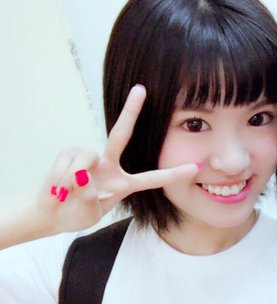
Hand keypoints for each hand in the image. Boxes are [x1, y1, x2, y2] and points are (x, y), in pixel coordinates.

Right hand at [36, 85, 197, 233]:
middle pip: (121, 135)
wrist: (53, 214)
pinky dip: (61, 178)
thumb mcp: (89, 213)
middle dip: (130, 111)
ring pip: (87, 158)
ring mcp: (90, 158)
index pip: (152, 178)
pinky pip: (69, 163)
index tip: (195, 167)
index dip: (172, 174)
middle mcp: (109, 165)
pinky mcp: (70, 153)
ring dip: (74, 179)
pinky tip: (59, 187)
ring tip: (67, 193)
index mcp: (123, 183)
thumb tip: (84, 176)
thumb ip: (90, 199)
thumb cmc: (77, 213)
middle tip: (141, 89)